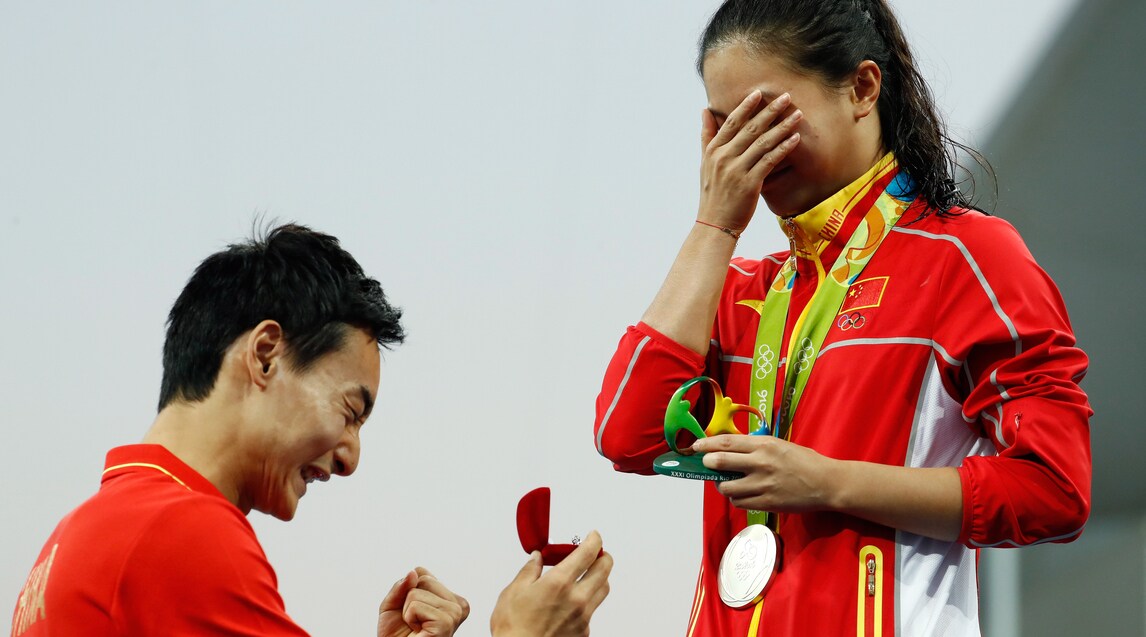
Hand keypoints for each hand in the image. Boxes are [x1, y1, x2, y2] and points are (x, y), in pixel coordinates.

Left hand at [377, 567, 469, 636]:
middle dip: (407, 600)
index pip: (422, 573)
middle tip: (413, 621)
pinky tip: (418, 631)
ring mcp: (454, 613)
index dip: (407, 592)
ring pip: (416, 592)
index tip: (412, 611)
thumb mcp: (392, 604)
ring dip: (408, 612)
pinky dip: (409, 618)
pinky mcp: (446, 623)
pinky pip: (416, 606)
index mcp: (449, 597)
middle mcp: (457, 603)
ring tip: (416, 628)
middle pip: (422, 579)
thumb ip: (401, 586)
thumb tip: (412, 572)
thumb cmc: (396, 635)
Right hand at [490, 531, 612, 636]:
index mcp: (559, 583)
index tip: (594, 535)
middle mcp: (576, 599)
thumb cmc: (513, 628)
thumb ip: (529, 571)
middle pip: (604, 569)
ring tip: (588, 574)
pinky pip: (593, 610)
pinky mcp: (583, 632)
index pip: (588, 553)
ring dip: (600, 577)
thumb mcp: (514, 592)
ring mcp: (583, 617)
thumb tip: (536, 558)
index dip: (594, 540)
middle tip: (597, 552)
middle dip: (603, 556)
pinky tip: (575, 600)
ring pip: (603, 590)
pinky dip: (589, 600)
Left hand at [693, 434, 833, 512]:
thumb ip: (755, 447)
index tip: (696, 446)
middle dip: (708, 463)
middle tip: (707, 464)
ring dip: (721, 485)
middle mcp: (760, 463)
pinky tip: (741, 494)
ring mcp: (762, 485)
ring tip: (726, 482)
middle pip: (720, 462)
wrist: (826, 483)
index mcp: (764, 445)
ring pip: (726, 487)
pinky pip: (739, 502)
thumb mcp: (779, 444)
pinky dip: (736, 498)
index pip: (726, 442)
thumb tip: (728, 449)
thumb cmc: (804, 461)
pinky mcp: (766, 503)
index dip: (706, 444)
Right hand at [698, 90, 801, 230]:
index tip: (759, 93)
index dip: (746, 106)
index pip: (731, 122)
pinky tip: (795, 139)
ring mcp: (736, 170)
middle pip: (750, 128)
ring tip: (797, 115)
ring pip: (763, 142)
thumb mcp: (705, 163)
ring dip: (782, 127)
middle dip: (770, 111)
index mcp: (713, 151)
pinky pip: (770, 160)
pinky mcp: (750, 184)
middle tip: (786, 96)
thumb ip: (707, 135)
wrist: (715, 224)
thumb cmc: (713, 193)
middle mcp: (724, 157)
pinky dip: (783, 148)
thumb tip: (705, 110)